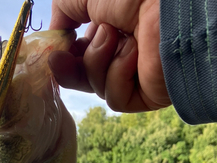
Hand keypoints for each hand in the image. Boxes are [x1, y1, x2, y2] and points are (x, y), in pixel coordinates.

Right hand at [49, 0, 170, 111]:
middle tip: (58, 61)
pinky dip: (117, 75)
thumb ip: (62, 14)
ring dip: (97, 62)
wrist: (164, 2)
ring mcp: (135, 76)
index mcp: (111, 32)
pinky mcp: (145, 96)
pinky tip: (132, 53)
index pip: (80, 56)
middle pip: (84, 78)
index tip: (52, 54)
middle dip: (69, 70)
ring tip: (114, 36)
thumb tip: (54, 38)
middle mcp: (122, 54)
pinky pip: (115, 99)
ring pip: (97, 88)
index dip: (64, 58)